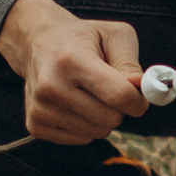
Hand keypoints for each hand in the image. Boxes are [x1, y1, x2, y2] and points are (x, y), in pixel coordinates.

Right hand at [0, 0, 144, 142]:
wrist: (37, 42)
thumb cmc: (84, 39)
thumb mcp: (114, 35)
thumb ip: (131, 63)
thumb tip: (141, 89)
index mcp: (72, 60)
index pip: (119, 95)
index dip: (138, 100)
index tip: (138, 93)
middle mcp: (51, 86)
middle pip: (111, 119)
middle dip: (119, 108)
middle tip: (108, 89)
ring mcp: (40, 108)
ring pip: (97, 132)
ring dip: (102, 117)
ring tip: (88, 93)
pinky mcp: (35, 124)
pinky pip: (81, 139)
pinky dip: (86, 126)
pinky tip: (74, 104)